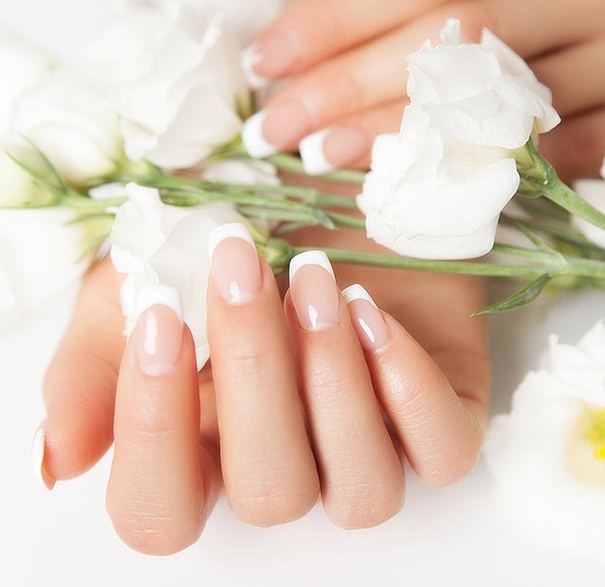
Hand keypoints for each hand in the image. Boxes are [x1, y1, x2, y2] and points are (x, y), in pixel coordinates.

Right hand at [37, 221, 488, 554]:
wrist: (313, 194)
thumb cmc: (227, 245)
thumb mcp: (141, 289)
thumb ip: (95, 369)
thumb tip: (63, 461)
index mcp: (203, 449)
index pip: (161, 509)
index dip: (152, 430)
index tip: (158, 316)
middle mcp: (287, 462)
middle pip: (269, 492)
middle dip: (254, 374)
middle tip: (244, 264)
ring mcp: (369, 444)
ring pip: (361, 490)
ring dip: (332, 382)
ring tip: (314, 282)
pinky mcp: (439, 411)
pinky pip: (442, 451)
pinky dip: (409, 388)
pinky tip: (373, 314)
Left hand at [244, 0, 604, 179]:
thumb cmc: (568, 22)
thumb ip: (435, 9)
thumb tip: (317, 59)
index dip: (338, 17)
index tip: (269, 60)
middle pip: (447, 36)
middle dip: (346, 83)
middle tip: (279, 126)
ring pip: (490, 102)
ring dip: (392, 135)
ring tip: (321, 155)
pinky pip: (542, 160)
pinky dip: (468, 176)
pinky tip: (406, 188)